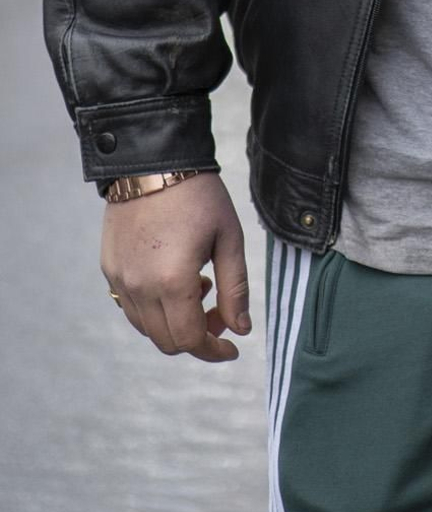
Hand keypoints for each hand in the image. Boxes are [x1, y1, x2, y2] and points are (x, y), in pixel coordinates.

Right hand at [101, 174, 250, 363]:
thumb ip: (235, 289)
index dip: (213, 351)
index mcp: (173, 282)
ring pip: (146, 328)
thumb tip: (241, 329)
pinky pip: (130, 307)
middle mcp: (140, 288)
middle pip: (167, 341)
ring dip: (174, 323)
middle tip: (220, 314)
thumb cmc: (199, 196)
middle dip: (197, 338)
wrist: (154, 161)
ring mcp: (120, 279)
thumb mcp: (229, 239)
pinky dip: (153, 309)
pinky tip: (173, 281)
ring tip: (198, 288)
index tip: (233, 347)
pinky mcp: (109, 268)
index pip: (190, 340)